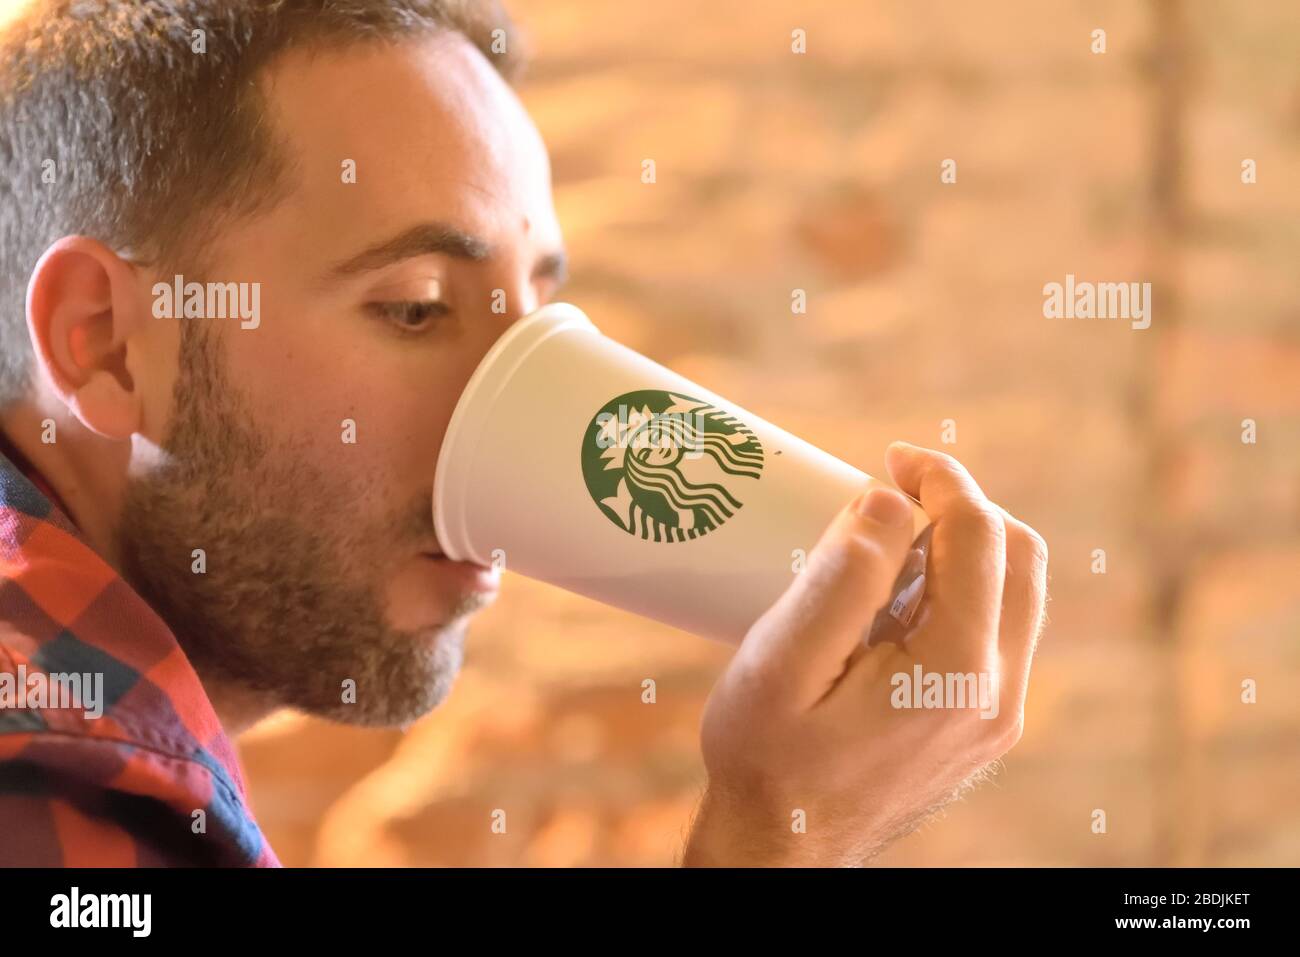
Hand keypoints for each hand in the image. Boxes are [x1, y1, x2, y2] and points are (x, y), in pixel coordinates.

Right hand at [682, 442, 1047, 865]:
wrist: (783, 851)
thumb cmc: (767, 760)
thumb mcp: (782, 663)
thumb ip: (842, 578)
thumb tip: (890, 501)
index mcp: (956, 672)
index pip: (980, 536)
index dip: (940, 478)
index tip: (892, 458)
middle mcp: (998, 695)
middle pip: (1019, 557)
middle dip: (962, 505)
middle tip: (894, 490)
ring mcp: (998, 717)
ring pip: (1017, 595)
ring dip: (967, 547)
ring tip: (892, 543)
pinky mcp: (984, 728)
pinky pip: (998, 633)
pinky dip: (963, 592)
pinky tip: (898, 601)